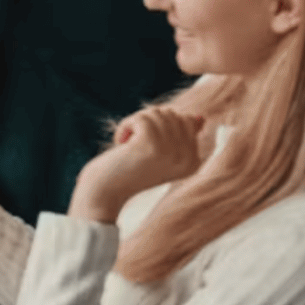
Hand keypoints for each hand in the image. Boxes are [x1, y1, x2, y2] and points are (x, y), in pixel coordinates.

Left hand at [69, 107, 205, 224]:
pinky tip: (121, 142)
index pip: (187, 121)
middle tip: (135, 141)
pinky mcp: (152, 145)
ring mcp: (171, 152)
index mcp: (193, 162)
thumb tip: (199, 117)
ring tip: (128, 143)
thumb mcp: (159, 153)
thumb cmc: (129, 169)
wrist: (106, 191)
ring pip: (156, 113)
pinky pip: (141, 117)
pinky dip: (126, 125)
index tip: (145, 144)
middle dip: (149, 120)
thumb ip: (178, 136)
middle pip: (172, 114)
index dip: (159, 123)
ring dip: (135, 123)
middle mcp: (188, 159)